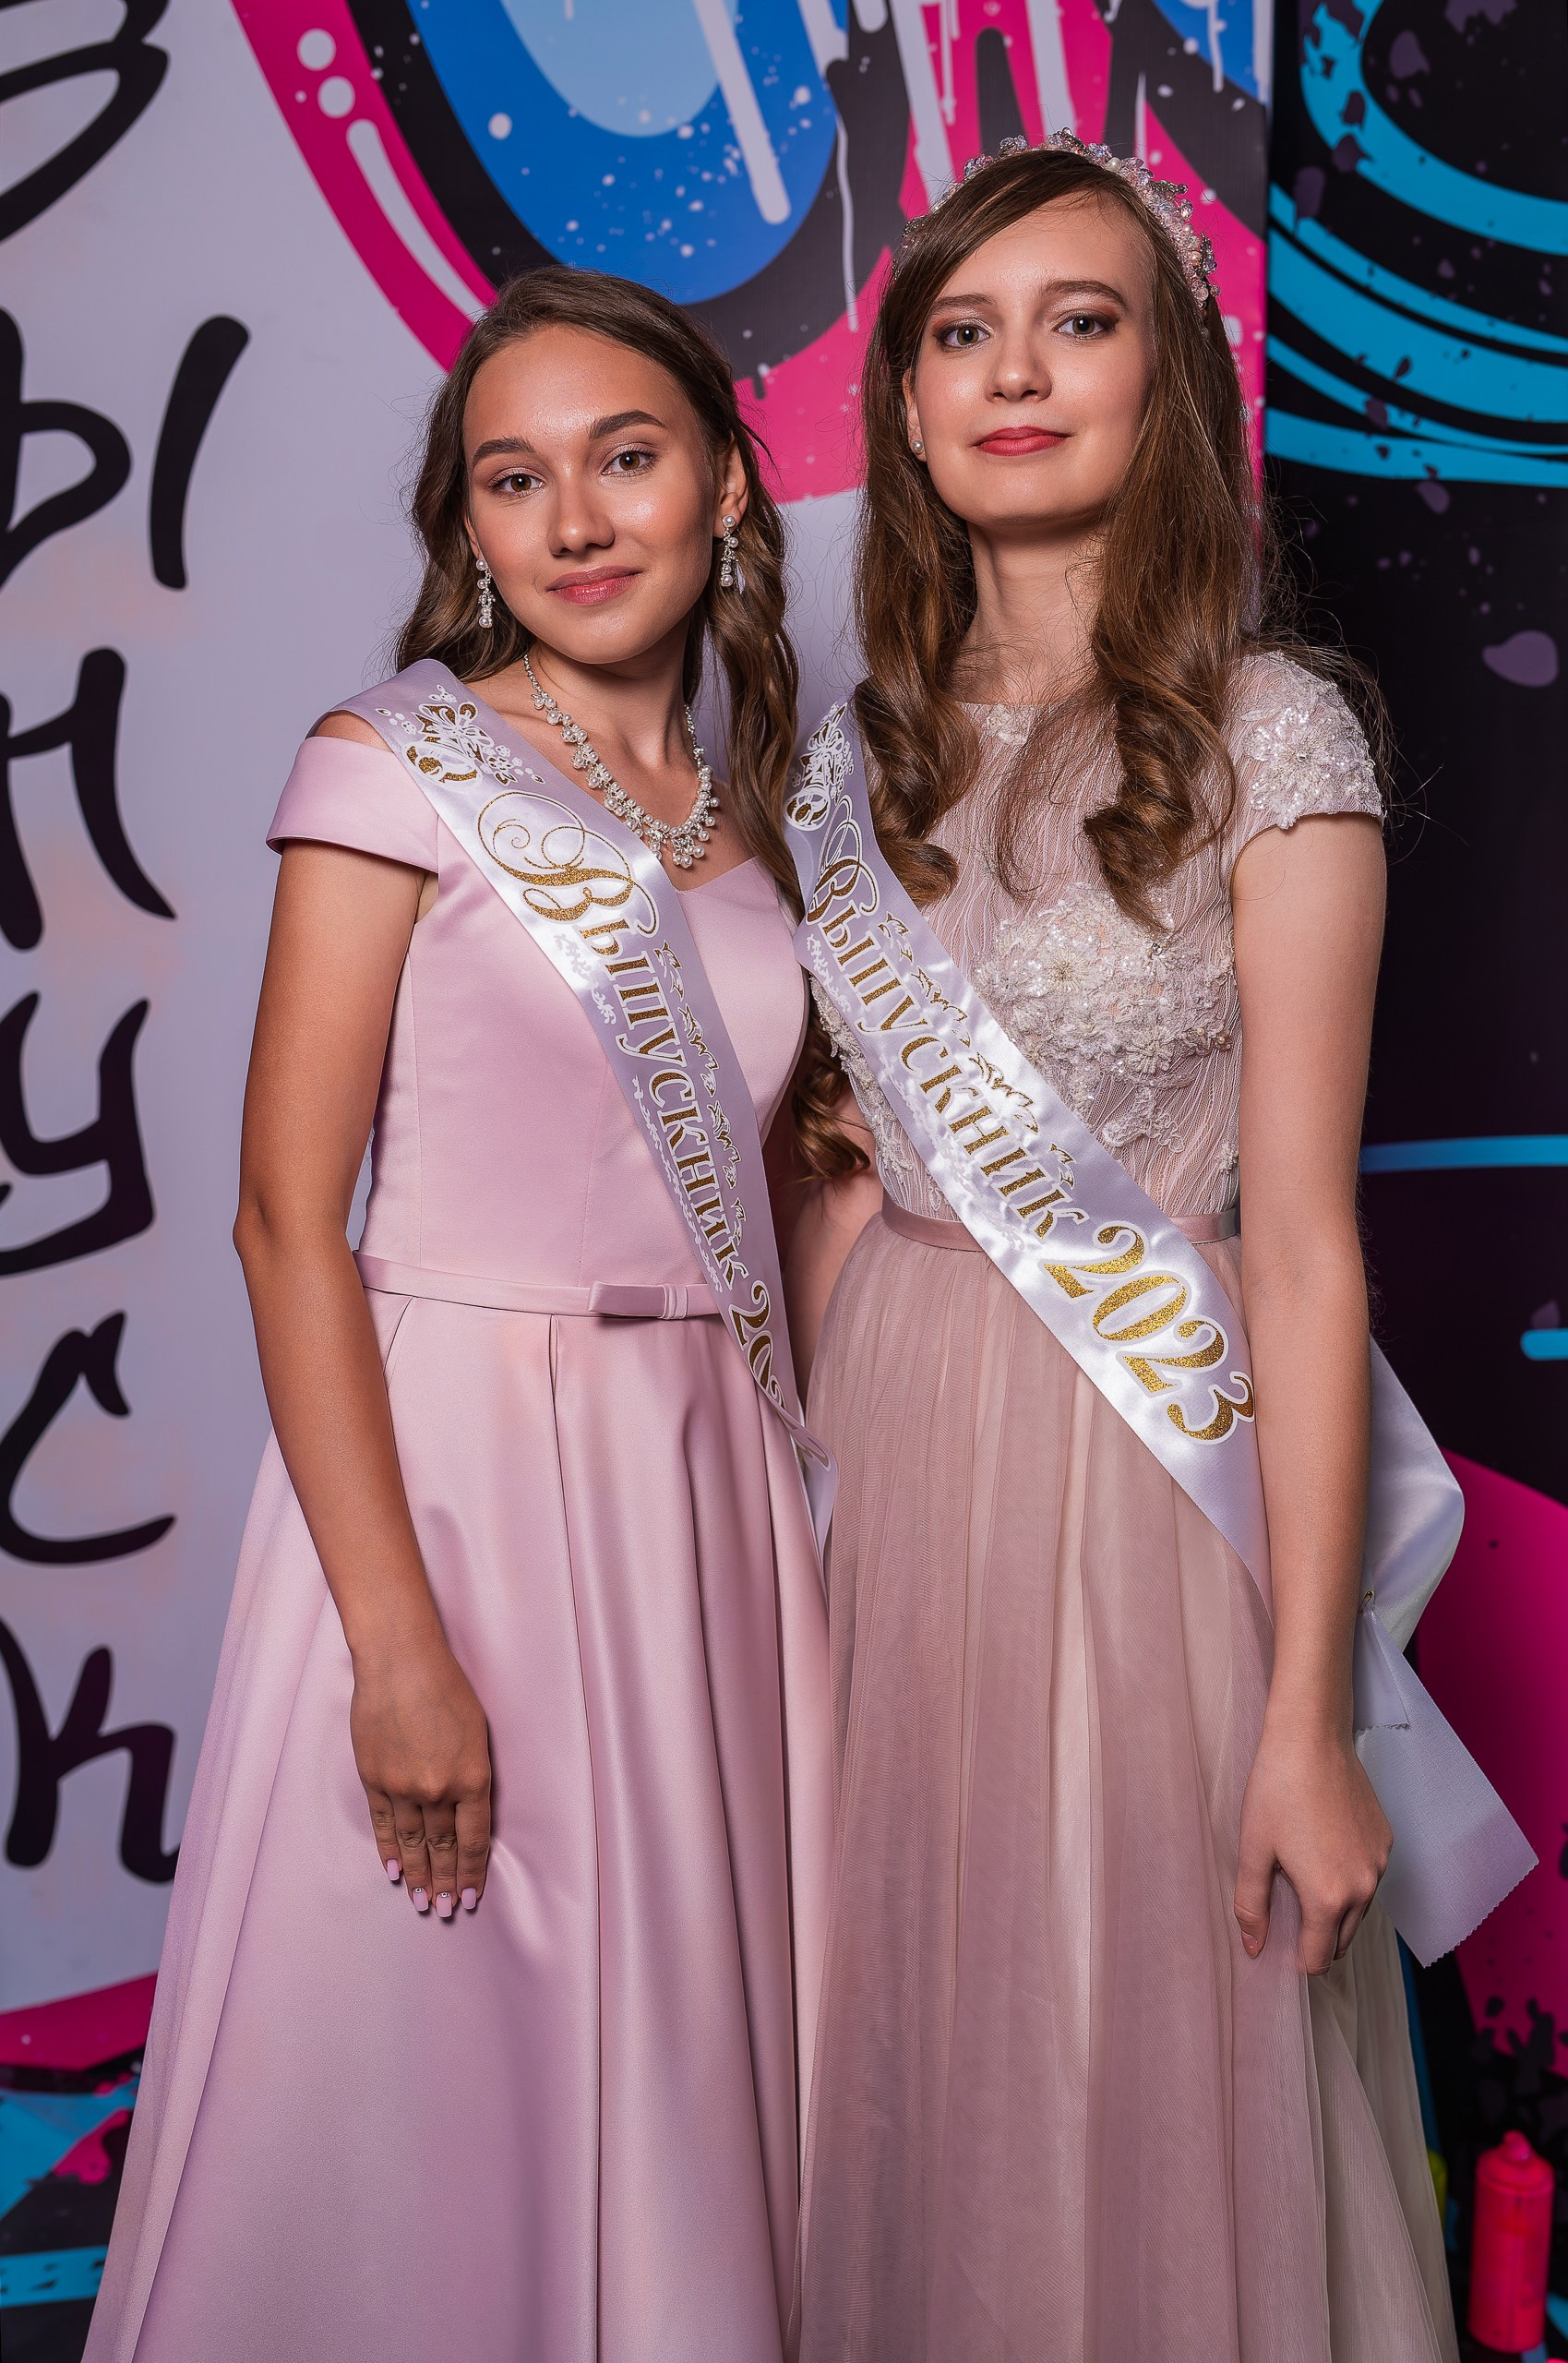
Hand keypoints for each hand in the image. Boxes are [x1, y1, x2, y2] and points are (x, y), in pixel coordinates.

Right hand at [349, 1631, 491, 1919]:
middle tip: (444, 1911)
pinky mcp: (374, 1778)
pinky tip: (393, 1870)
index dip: (471, 1871)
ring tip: (420, 1901)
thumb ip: (472, 1775)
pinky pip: (384, 1824)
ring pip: (413, 1843)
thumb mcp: (477, 1732)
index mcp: (471, 1777)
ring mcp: (402, 1786)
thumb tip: (465, 1811)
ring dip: (417, 1875)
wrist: (399, 1662)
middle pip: (443, 1848)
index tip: (470, 1897)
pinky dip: (389, 1849)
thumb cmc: (447, 1688)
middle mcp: (438, 1789)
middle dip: (444, 1882)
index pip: (473, 1839)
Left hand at [1234, 1719, 1389, 1973]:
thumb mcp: (1253, 1850)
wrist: (1312, 1739)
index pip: (1319, 1958)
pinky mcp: (1386, 1841)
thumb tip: (1253, 1947)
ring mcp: (1378, 1865)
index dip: (1297, 1959)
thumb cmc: (1276, 1791)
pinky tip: (1324, 1851)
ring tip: (1303, 1877)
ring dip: (1335, 1910)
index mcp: (1328, 1899)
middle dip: (1317, 1938)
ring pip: (1358, 1911)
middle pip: (1342, 1940)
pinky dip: (1350, 1879)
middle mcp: (1362, 1888)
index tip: (1279, 1944)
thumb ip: (1252, 1905)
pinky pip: (1369, 1878)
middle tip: (1287, 1911)